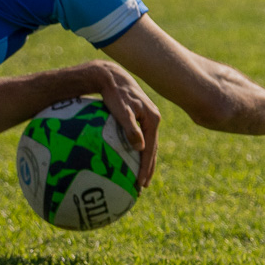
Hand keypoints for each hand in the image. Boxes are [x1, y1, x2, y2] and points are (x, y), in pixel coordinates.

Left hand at [78, 60, 162, 188]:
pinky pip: (141, 139)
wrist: (111, 76)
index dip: (146, 167)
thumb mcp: (122, 110)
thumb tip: (140, 149)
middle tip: (141, 188)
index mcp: (152, 119)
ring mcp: (147, 119)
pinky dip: (138, 151)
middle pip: (152, 150)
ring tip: (138, 179)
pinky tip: (130, 159)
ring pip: (148, 145)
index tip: (140, 184)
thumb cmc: (114, 93)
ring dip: (144, 162)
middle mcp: (153, 120)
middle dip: (147, 170)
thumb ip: (131, 129)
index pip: (151, 149)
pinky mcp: (139, 118)